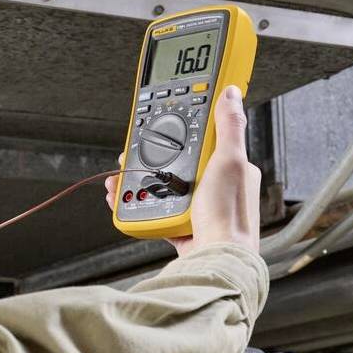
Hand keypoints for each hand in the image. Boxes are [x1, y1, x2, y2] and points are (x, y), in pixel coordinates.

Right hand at [102, 85, 261, 256]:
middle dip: (149, 158)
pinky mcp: (182, 225)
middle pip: (176, 162)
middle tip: (130, 155)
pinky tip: (125, 201)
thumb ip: (229, 125)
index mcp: (231, 167)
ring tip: (120, 179)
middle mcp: (215, 186)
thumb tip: (231, 93)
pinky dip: (136, 205)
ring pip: (162, 186)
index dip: (179, 131)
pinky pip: (155, 209)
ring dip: (137, 182)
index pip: (201, 139)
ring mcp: (198, 206)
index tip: (159, 126)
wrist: (216, 260)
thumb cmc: (228, 215)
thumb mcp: (229, 160)